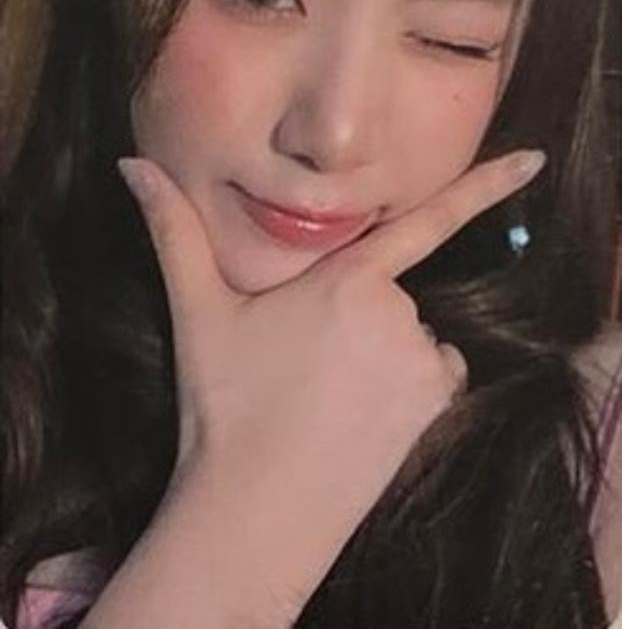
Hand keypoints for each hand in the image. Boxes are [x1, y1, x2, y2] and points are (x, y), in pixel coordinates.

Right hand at [117, 148, 544, 614]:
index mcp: (347, 280)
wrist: (254, 511)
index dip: (486, 184)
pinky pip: (430, 369)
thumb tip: (133, 165)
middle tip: (303, 359)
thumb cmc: (225, 404)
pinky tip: (360, 411)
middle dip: (354, 309)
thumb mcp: (198, 311)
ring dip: (380, 348)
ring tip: (326, 392)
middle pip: (388, 289)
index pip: (426, 219)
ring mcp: (421, 362)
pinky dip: (406, 380)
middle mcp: (397, 314)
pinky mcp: (434, 404)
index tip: (535, 159)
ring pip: (410, 332)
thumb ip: (172, 231)